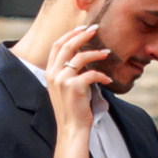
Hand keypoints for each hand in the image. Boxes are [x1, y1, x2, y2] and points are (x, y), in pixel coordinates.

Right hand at [42, 21, 109, 157]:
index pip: (57, 45)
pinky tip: (108, 79)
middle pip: (66, 45)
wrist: (71, 129)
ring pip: (80, 57)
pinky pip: (91, 73)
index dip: (70, 34)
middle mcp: (53, 74)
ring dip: (96, 52)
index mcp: (49, 72)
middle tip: (95, 28)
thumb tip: (84, 55)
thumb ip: (69, 72)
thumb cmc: (72, 109)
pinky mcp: (74, 87)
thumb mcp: (65, 87)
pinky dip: (102, 75)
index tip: (83, 28)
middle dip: (82, 34)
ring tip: (107, 52)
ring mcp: (62, 80)